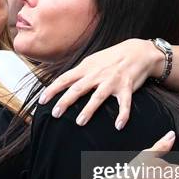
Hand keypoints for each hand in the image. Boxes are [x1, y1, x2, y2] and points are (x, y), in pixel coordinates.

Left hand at [39, 39, 161, 129]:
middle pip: (78, 88)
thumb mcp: (92, 61)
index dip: (52, 90)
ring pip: (98, 96)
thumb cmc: (111, 58)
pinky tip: (118, 126)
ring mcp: (112, 81)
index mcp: (86, 68)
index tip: (42, 101)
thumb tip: (62, 83)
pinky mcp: (127, 88)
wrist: (137, 51)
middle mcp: (97, 74)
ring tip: (79, 122)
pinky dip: (123, 115)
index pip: (65, 79)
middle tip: (55, 113)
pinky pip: (124, 103)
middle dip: (65, 101)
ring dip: (89, 109)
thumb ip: (78, 73)